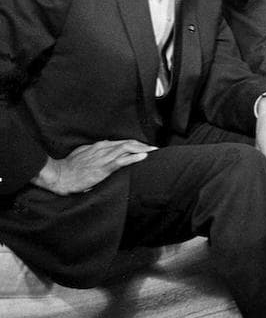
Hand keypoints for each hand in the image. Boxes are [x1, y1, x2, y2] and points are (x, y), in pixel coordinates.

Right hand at [32, 139, 156, 194]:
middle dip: (142, 144)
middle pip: (127, 143)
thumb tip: (104, 149)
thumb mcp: (83, 154)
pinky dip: (133, 157)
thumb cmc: (70, 166)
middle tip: (154, 148)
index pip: (121, 142)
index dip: (134, 143)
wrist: (59, 175)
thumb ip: (95, 152)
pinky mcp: (103, 168)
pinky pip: (121, 161)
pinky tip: (143, 156)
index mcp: (99, 146)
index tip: (144, 146)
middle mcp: (103, 148)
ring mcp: (103, 157)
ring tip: (153, 150)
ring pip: (126, 149)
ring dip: (142, 149)